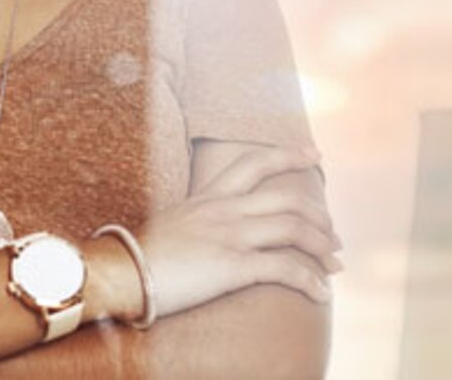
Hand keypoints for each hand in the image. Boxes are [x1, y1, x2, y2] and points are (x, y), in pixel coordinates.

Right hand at [129, 145, 340, 319]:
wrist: (116, 271)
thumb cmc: (136, 256)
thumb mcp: (170, 226)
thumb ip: (193, 222)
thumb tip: (201, 233)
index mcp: (208, 197)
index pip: (254, 164)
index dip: (289, 156)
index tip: (314, 155)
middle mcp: (224, 210)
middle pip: (288, 200)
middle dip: (320, 218)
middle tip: (335, 236)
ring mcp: (230, 235)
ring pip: (295, 229)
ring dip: (323, 248)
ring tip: (335, 265)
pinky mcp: (232, 266)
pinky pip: (285, 269)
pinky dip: (310, 281)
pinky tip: (322, 294)